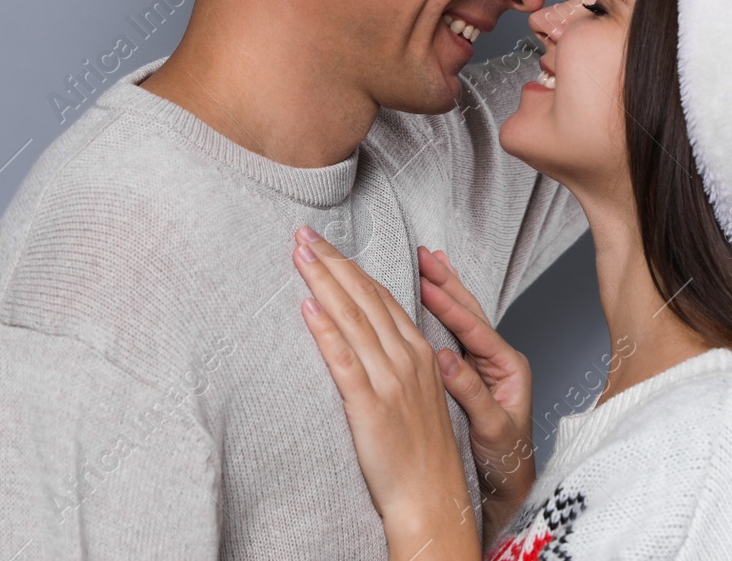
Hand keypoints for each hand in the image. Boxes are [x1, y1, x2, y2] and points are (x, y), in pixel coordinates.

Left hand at [295, 228, 478, 560]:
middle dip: (333, 262)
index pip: (381, 297)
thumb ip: (396, 362)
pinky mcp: (370, 405)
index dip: (351, 268)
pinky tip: (307, 307)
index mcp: (418, 353)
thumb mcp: (415, 395)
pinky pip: (344, 361)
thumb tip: (364, 336)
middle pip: (365, 298)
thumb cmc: (420, 452)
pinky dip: (325, 330)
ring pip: (353, 319)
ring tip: (300, 255)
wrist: (431, 497)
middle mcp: (406, 359)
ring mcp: (389, 380)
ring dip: (324, 282)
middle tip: (303, 234)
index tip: (325, 245)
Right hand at [418, 246, 534, 536]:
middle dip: (447, 282)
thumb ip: (472, 395)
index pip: (475, 329)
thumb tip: (446, 360)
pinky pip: (453, 333)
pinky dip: (442, 310)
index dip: (450, 306)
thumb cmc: (507, 462)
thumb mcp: (492, 430)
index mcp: (509, 368)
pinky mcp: (471, 372)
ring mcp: (485, 363)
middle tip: (424, 254)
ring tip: (429, 260)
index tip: (427, 284)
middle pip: (471, 312)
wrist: (511, 485)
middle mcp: (499, 359)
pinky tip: (431, 293)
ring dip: (444, 288)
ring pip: (462, 317)